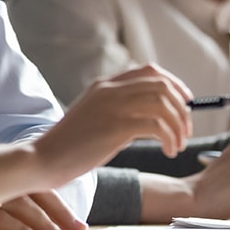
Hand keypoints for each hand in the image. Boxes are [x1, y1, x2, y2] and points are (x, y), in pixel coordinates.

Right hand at [35, 64, 193, 182]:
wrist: (45, 158)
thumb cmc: (70, 145)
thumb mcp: (94, 117)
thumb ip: (117, 110)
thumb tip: (154, 116)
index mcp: (104, 85)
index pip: (149, 71)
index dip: (174, 84)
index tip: (185, 103)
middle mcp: (110, 90)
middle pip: (161, 85)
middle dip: (181, 108)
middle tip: (185, 131)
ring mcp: (112, 106)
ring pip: (163, 103)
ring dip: (178, 125)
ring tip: (177, 145)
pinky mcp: (115, 127)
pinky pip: (157, 125)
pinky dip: (169, 138)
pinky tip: (168, 152)